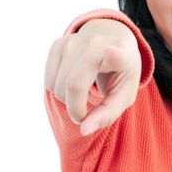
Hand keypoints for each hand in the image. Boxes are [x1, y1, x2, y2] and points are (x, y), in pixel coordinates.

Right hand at [44, 19, 141, 135]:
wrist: (111, 41)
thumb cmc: (119, 73)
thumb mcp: (123, 96)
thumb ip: (107, 115)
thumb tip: (83, 130)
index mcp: (121, 53)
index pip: (116, 54)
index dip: (114, 55)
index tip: (113, 52)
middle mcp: (95, 43)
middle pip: (74, 86)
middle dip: (76, 110)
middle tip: (88, 111)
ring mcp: (73, 41)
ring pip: (56, 87)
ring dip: (67, 100)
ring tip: (83, 91)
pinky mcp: (57, 44)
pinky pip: (48, 81)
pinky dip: (58, 90)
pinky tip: (73, 81)